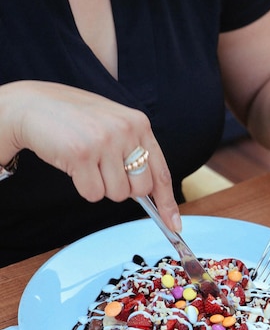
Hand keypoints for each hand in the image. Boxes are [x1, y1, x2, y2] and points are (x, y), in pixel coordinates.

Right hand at [2, 80, 180, 231]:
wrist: (35, 105)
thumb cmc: (75, 119)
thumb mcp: (113, 125)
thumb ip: (133, 150)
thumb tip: (148, 192)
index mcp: (139, 124)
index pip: (160, 171)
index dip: (167, 202)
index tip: (174, 224)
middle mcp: (126, 131)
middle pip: (140, 189)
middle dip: (123, 188)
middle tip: (103, 169)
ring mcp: (104, 142)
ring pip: (116, 194)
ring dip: (100, 186)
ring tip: (87, 162)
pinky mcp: (82, 154)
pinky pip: (93, 193)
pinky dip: (83, 187)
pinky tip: (74, 165)